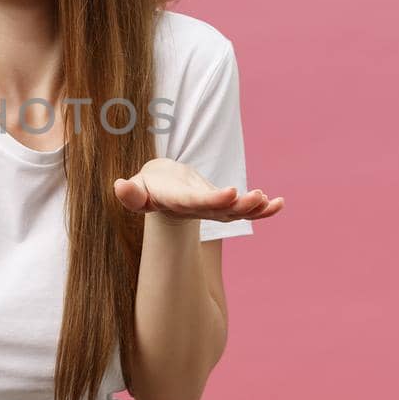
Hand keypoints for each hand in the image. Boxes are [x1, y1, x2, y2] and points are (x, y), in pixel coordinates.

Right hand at [113, 157, 284, 223]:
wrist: (161, 193)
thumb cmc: (147, 188)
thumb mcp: (136, 189)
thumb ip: (131, 193)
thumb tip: (119, 186)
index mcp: (179, 204)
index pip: (198, 203)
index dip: (214, 199)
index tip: (231, 192)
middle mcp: (200, 210)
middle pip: (222, 210)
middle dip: (241, 205)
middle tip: (256, 196)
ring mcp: (214, 210)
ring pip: (238, 212)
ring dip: (256, 208)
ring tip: (270, 200)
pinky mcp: (224, 206)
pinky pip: (247, 210)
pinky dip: (264, 209)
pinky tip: (280, 204)